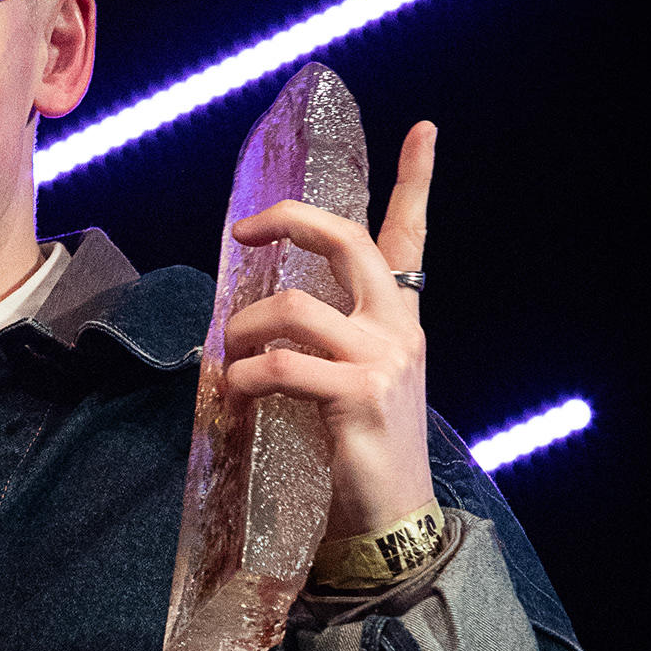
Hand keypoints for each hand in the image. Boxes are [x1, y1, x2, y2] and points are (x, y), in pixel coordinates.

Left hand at [222, 120, 435, 540]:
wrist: (392, 522)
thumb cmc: (364, 454)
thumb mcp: (356, 383)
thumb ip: (328, 342)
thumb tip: (259, 320)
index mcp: (400, 318)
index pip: (412, 237)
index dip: (418, 179)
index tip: (423, 129)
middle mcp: (398, 328)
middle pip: (346, 241)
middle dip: (289, 221)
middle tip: (245, 233)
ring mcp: (381, 360)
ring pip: (293, 310)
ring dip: (242, 329)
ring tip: (227, 358)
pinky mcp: (357, 397)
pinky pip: (280, 367)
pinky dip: (243, 377)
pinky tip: (234, 392)